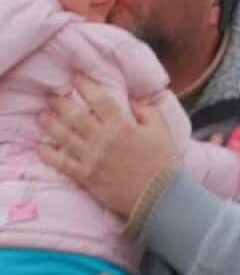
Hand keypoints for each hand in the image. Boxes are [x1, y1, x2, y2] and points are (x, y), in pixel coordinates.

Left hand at [38, 75, 176, 216]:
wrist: (161, 196)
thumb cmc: (163, 162)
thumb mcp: (162, 131)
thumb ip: (147, 112)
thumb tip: (132, 102)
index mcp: (122, 125)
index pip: (98, 99)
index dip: (85, 85)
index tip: (76, 77)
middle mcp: (102, 139)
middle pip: (74, 115)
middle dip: (60, 102)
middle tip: (52, 96)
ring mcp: (91, 158)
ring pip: (63, 136)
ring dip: (50, 124)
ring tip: (42, 116)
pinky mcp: (86, 176)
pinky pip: (61, 163)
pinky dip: (49, 155)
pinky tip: (41, 147)